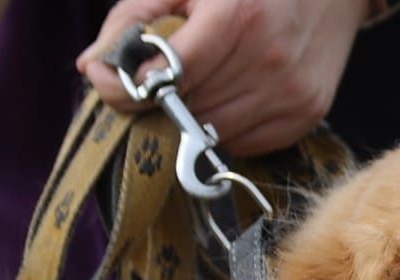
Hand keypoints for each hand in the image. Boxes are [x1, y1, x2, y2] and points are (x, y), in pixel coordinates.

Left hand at [78, 0, 367, 155]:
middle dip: (161, 99)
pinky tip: (230, 95)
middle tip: (158, 78)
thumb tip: (92, 68)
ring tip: (198, 83)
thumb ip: (133, 18)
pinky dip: (226, 129)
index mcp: (237, 15)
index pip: (170, 75)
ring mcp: (292, 91)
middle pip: (187, 109)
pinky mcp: (307, 112)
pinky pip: (245, 144)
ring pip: (213, 134)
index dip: (131, 86)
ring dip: (193, 117)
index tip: (111, 80)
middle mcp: (269, 58)